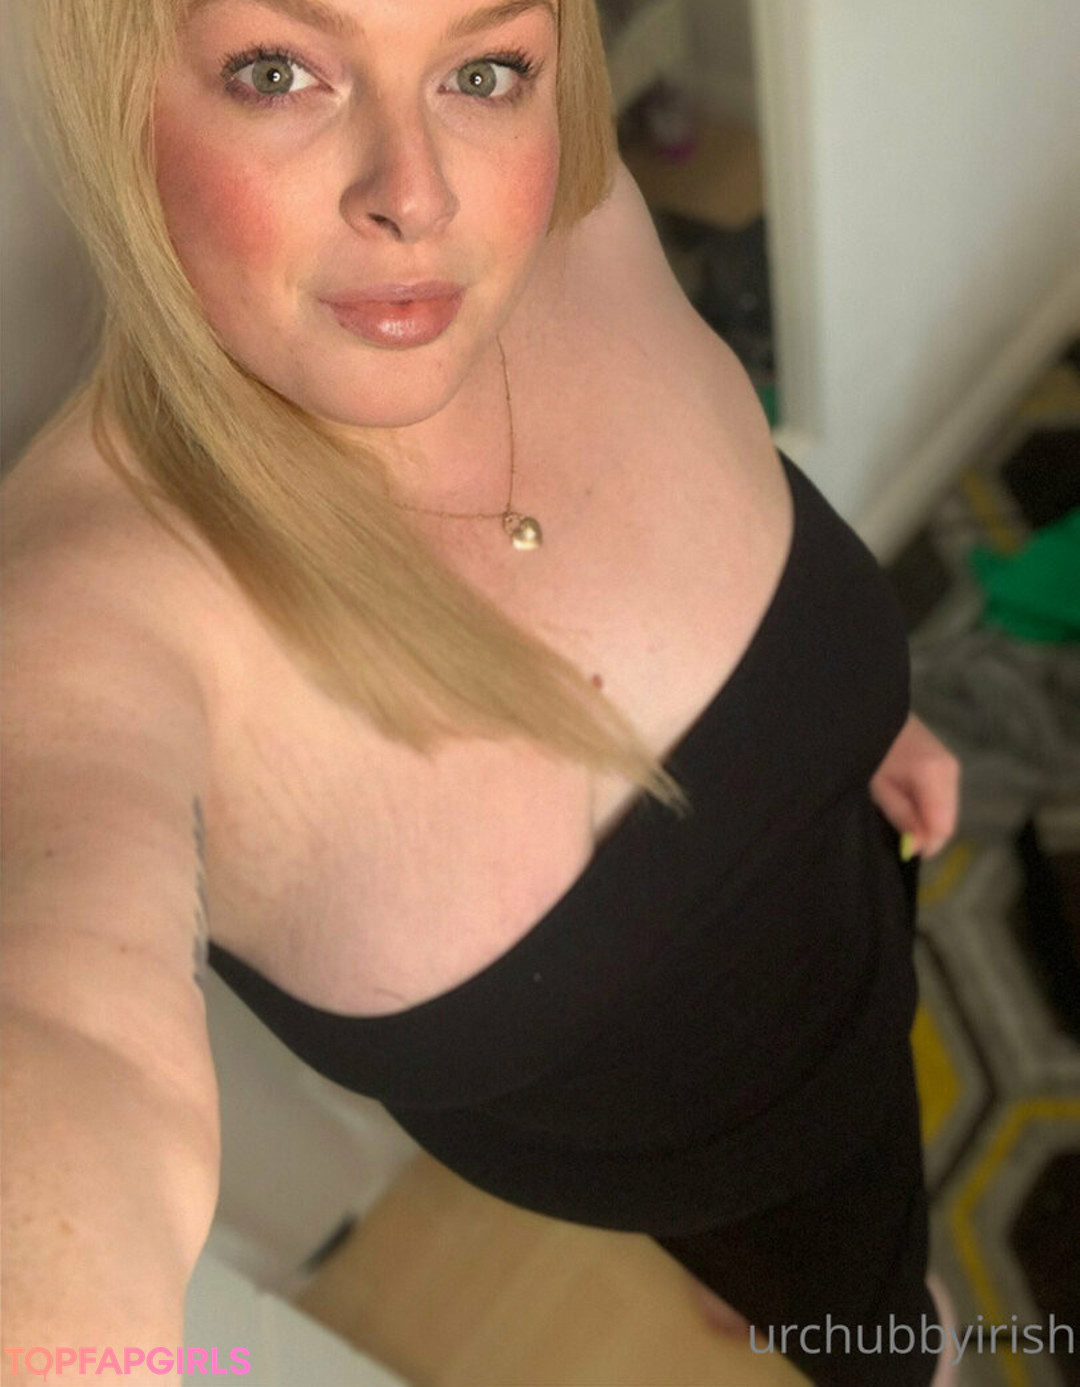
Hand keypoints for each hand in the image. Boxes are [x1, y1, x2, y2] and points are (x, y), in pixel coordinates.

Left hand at [869, 712, 960, 859]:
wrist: (873, 713)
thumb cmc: (869, 749)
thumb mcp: (880, 787)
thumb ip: (902, 816)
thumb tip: (918, 847)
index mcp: (935, 774)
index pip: (943, 826)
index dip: (927, 845)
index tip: (904, 851)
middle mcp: (950, 770)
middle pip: (948, 820)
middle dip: (926, 835)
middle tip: (899, 837)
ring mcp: (952, 766)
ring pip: (947, 811)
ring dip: (926, 822)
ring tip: (899, 818)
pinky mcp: (947, 764)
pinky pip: (943, 799)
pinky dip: (929, 809)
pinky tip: (908, 805)